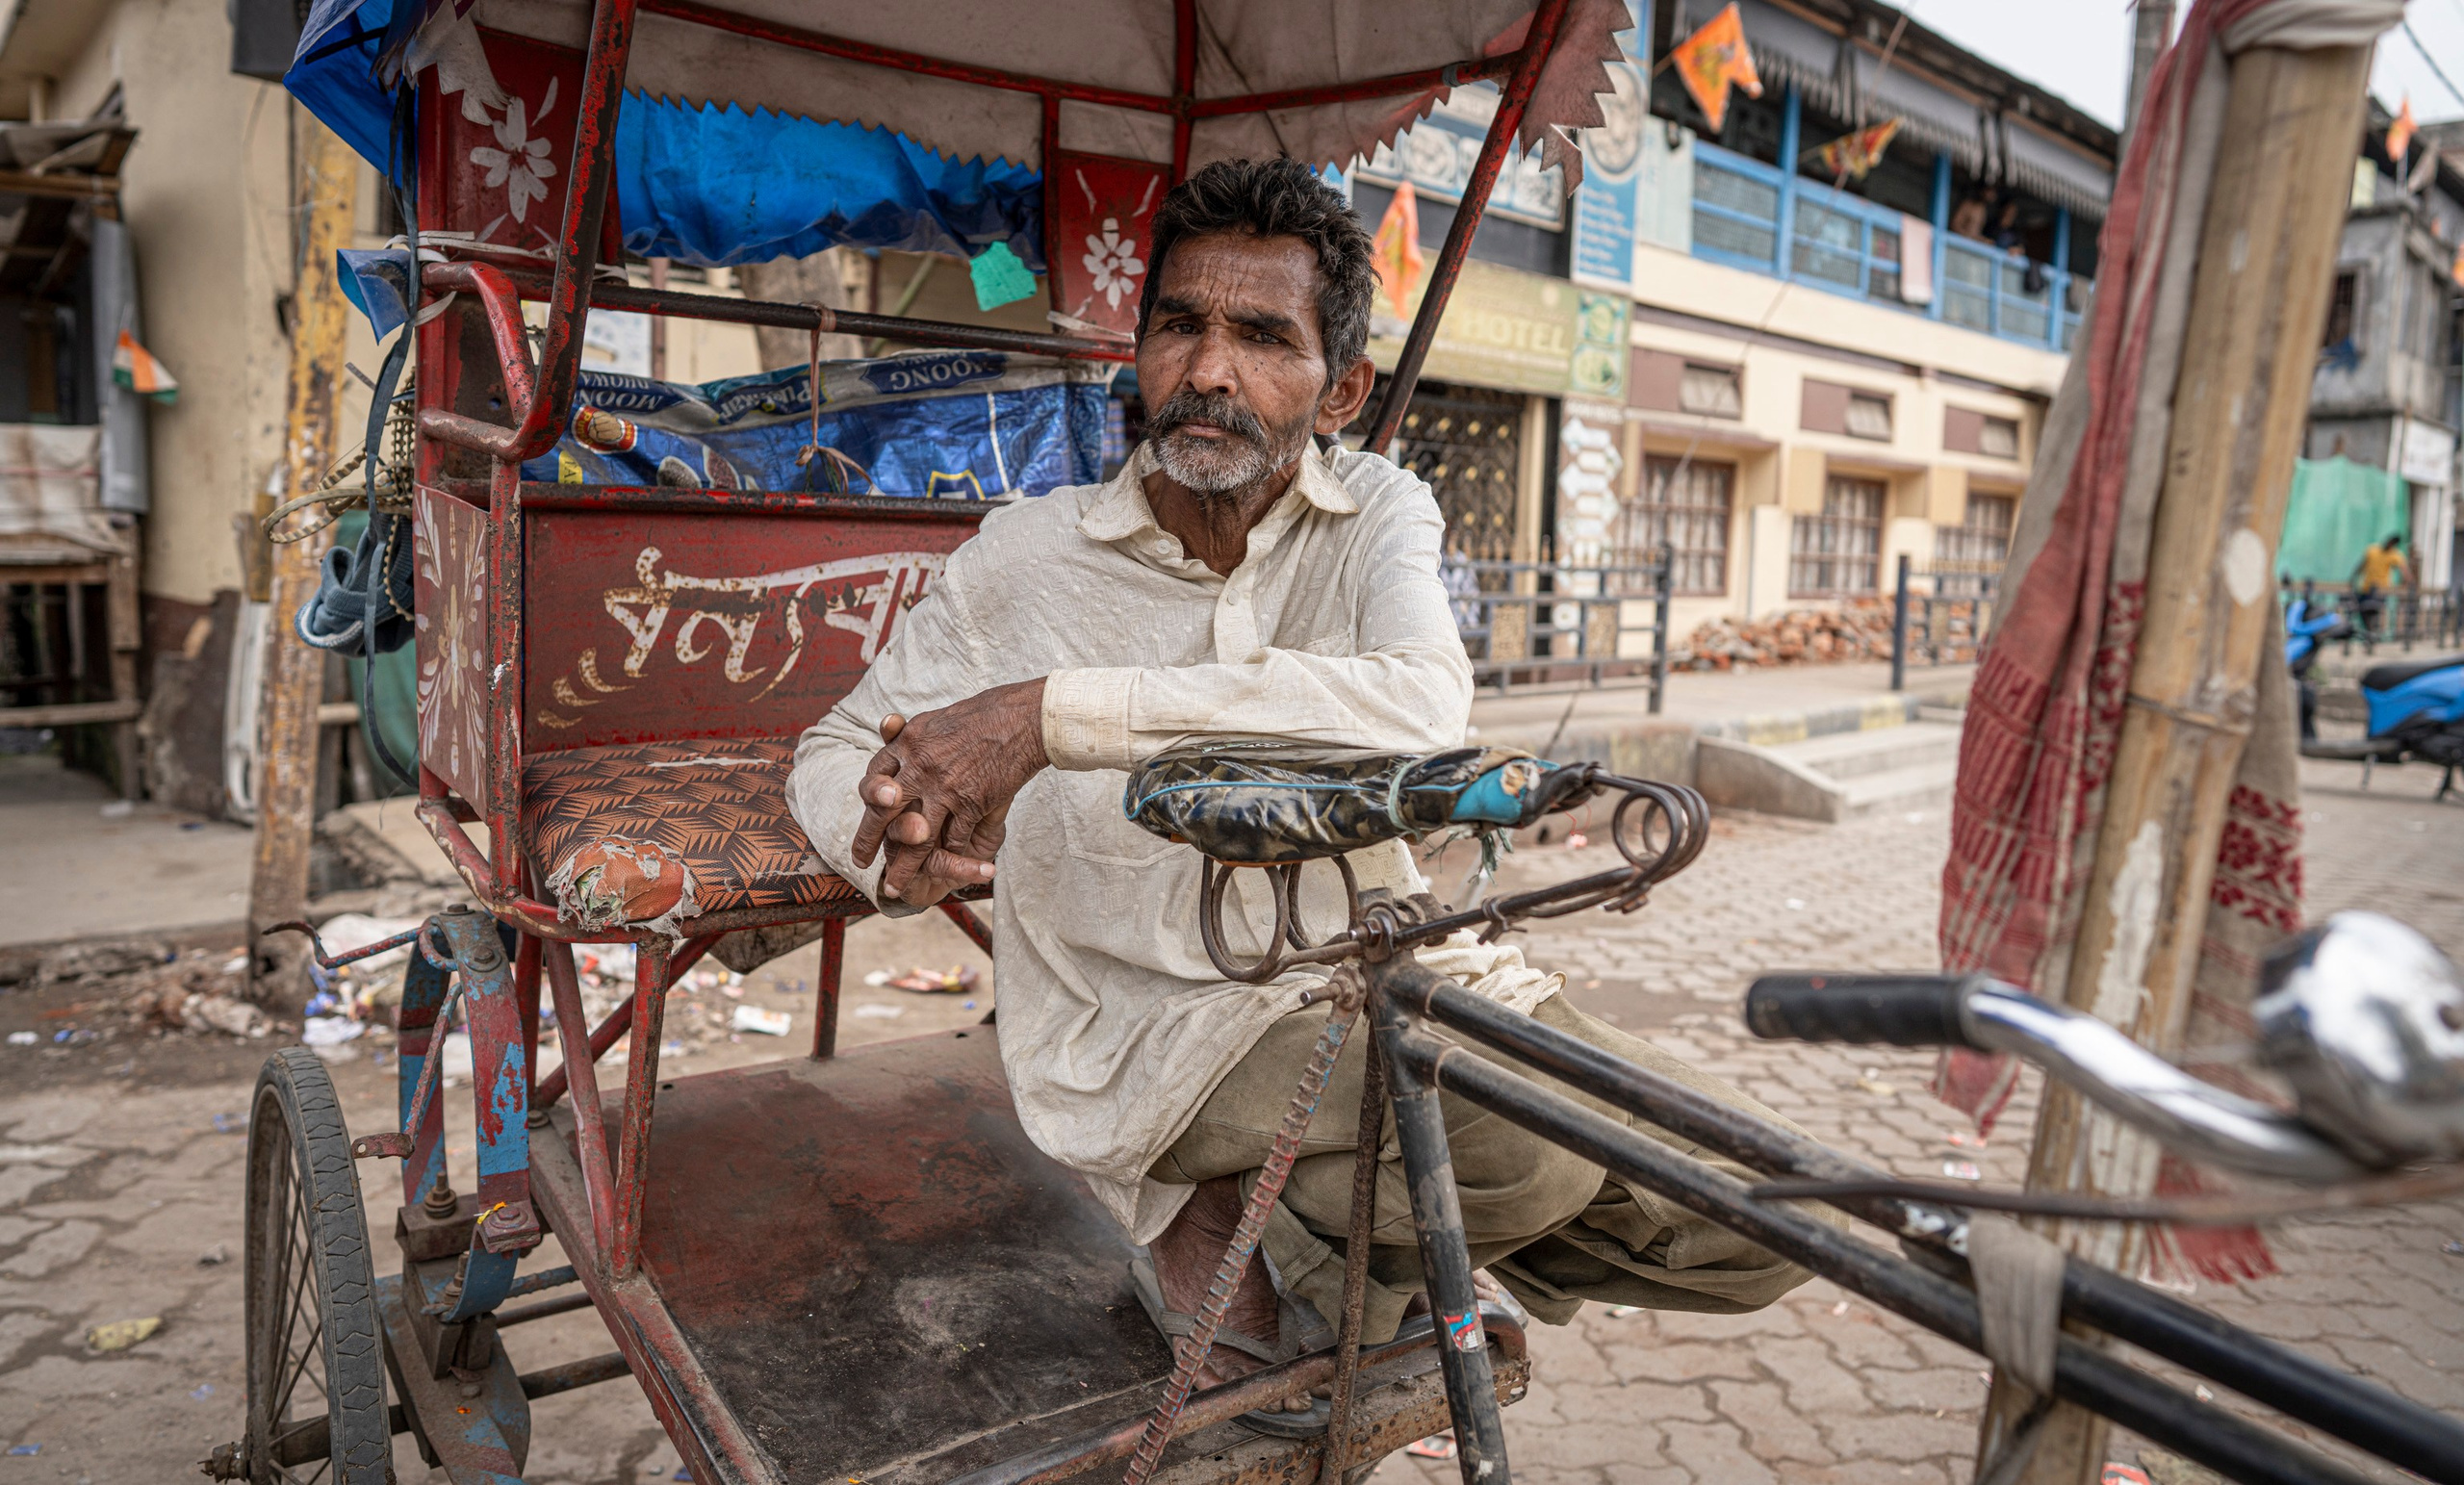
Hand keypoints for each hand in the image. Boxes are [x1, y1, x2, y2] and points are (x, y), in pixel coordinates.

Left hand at [851, 678, 1049, 901]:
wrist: (1022, 719)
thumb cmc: (984, 716)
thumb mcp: (936, 719)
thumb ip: (911, 735)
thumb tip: (890, 732)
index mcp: (908, 742)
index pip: (874, 778)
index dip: (867, 800)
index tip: (864, 812)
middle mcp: (918, 766)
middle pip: (884, 812)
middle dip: (868, 840)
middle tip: (860, 861)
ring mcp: (943, 788)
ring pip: (917, 839)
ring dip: (904, 867)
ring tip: (892, 885)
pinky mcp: (969, 803)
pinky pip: (952, 839)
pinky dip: (949, 856)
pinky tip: (945, 866)